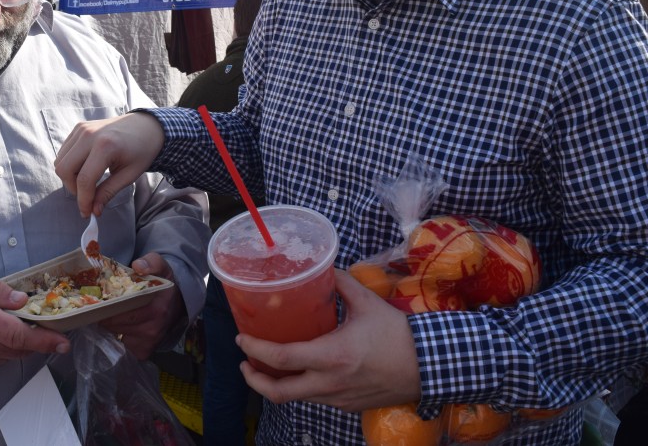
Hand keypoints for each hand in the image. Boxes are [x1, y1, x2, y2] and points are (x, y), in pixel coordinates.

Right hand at [0, 268, 69, 372]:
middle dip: (35, 342)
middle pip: (16, 350)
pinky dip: (0, 351)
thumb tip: (22, 301)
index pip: (18, 335)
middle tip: (47, 330)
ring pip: (4, 357)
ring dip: (17, 347)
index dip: (44, 340)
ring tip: (20, 329)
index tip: (62, 342)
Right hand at [54, 112, 164, 216]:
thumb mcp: (129, 175)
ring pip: (60, 161)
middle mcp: (89, 135)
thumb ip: (108, 192)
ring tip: (88, 182)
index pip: (84, 180)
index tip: (87, 213)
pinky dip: (70, 164)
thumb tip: (94, 211)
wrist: (146, 126)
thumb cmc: (142, 150)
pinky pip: (64, 151)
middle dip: (73, 189)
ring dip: (70, 177)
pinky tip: (86, 168)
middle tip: (88, 195)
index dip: (83, 200)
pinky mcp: (79, 128)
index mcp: (105, 146)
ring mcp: (82, 129)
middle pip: (64, 169)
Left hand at [97, 252, 183, 359]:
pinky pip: (122, 348)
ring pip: (116, 337)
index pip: (123, 313)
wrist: (177, 303)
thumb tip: (138, 266)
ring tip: (103, 316)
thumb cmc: (163, 285)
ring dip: (108, 328)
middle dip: (103, 317)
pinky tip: (114, 328)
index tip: (97, 301)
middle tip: (96, 308)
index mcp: (157, 309)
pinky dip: (115, 339)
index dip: (107, 308)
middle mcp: (153, 329)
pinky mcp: (145, 352)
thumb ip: (151, 262)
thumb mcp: (160, 266)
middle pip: (116, 326)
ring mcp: (149, 343)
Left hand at [235, 270, 420, 411]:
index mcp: (332, 356)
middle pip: (279, 392)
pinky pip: (315, 398)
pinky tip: (299, 371)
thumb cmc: (398, 334)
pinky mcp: (348, 405)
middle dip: (254, 379)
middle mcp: (331, 383)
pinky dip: (300, 387)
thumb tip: (322, 267)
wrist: (431, 366)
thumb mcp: (367, 302)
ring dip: (277, 384)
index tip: (241, 338)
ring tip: (268, 365)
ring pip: (296, 398)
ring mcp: (339, 398)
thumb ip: (340, 283)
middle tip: (245, 363)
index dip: (255, 349)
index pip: (281, 359)